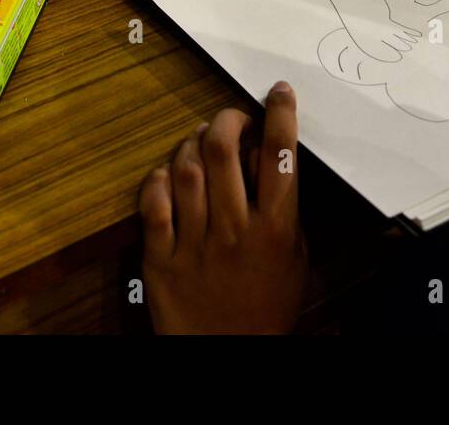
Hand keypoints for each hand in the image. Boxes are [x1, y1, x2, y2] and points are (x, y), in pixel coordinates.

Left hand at [139, 81, 306, 333]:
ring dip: (191, 143)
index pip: (280, 155)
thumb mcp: (296, 257)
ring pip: (185, 170)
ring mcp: (194, 243)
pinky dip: (159, 179)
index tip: (278, 93)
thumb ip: (287, 208)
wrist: (230, 355)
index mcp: (275, 229)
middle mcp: (234, 230)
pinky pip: (153, 203)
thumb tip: (270, 157)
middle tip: (231, 119)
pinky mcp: (160, 258)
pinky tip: (169, 176)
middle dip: (227, 119)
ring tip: (200, 142)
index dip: (279, 114)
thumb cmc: (268, 306)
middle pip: (223, 151)